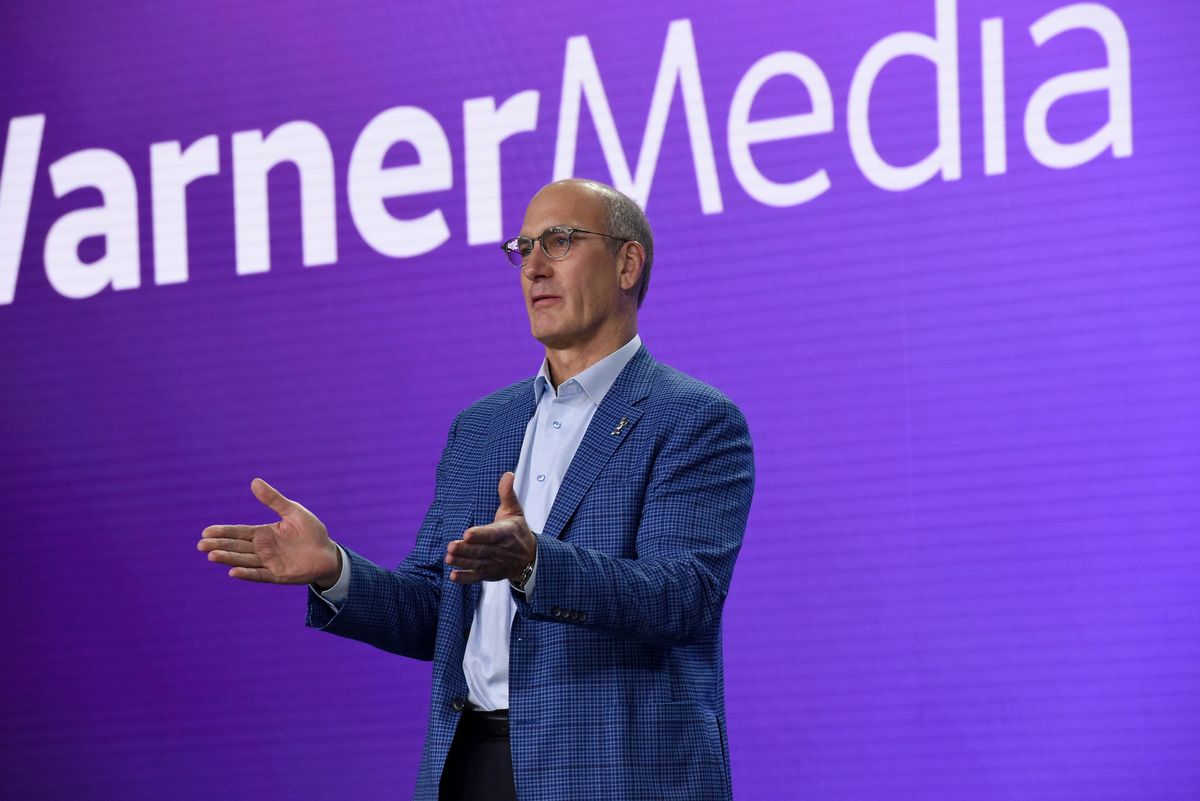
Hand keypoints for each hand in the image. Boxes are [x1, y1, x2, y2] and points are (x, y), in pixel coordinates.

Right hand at [197, 478, 340, 587]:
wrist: (328, 553)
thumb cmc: (311, 531)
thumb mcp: (293, 511)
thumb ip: (273, 499)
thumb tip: (254, 481)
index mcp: (264, 533)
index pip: (239, 532)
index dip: (223, 532)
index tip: (206, 532)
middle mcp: (263, 549)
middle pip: (237, 547)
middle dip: (219, 546)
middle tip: (201, 545)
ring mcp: (269, 563)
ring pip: (244, 560)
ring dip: (228, 559)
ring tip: (212, 556)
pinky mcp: (278, 575)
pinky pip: (260, 575)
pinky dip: (247, 573)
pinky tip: (233, 572)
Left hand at [445, 472, 535, 583]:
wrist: (529, 558)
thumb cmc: (518, 531)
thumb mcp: (516, 511)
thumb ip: (508, 494)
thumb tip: (508, 474)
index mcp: (506, 532)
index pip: (493, 534)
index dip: (481, 534)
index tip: (468, 533)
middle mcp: (501, 549)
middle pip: (481, 550)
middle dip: (466, 549)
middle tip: (451, 546)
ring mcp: (495, 563)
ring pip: (477, 563)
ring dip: (462, 562)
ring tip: (449, 558)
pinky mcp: (489, 574)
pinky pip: (477, 577)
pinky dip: (466, 578)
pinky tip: (453, 577)